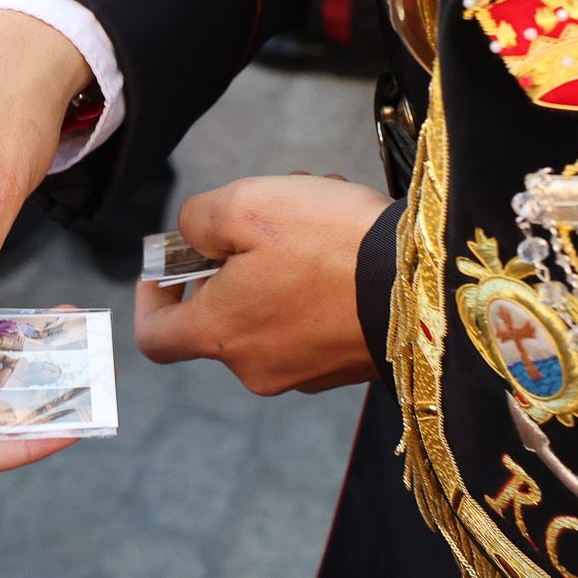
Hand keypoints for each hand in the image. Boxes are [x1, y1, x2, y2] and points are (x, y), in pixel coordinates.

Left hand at [136, 174, 393, 395]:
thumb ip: (198, 219)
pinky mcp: (347, 366)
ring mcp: (306, 372)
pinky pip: (313, 320)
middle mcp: (256, 367)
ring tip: (320, 208)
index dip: (152, 296)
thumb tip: (191, 235)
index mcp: (220, 335)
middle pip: (223, 312)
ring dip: (284, 259)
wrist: (425, 286)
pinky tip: (346, 242)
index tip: (168, 263)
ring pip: (273, 308)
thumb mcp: (246, 205)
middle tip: (268, 208)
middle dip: (236, 255)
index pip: (155, 336)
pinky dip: (318, 282)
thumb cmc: (329, 244)